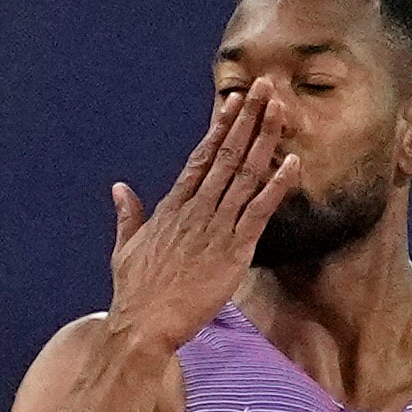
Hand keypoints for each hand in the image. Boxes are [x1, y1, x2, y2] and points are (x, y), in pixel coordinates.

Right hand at [107, 87, 298, 354]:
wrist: (144, 324)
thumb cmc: (135, 292)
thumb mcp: (126, 247)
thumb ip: (127, 214)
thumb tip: (119, 188)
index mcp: (173, 206)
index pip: (202, 156)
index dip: (222, 126)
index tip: (236, 101)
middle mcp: (196, 209)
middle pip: (227, 154)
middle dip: (248, 119)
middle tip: (266, 87)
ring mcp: (216, 227)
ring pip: (245, 174)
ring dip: (265, 140)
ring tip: (280, 109)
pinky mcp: (233, 251)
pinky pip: (259, 211)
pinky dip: (277, 186)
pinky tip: (293, 162)